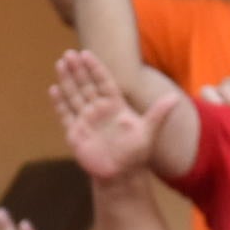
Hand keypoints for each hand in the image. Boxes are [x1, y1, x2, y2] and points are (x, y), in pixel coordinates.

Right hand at [50, 51, 178, 183]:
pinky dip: (59, 102)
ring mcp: (86, 120)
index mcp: (116, 106)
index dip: (95, 68)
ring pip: (74, 95)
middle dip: (78, 69)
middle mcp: (99, 110)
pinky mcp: (75, 133)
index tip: (87, 53)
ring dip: (67, 80)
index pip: (104, 82)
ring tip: (60, 63)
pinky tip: (54, 88)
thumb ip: (159, 114)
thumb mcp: (149, 132)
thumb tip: (176, 98)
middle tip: (70, 53)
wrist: (121, 177)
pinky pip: (66, 114)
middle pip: (86, 85)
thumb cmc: (136, 155)